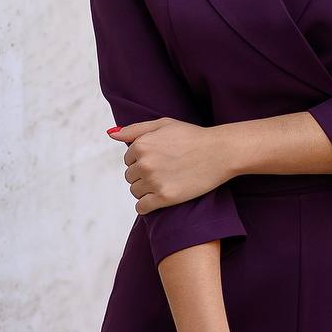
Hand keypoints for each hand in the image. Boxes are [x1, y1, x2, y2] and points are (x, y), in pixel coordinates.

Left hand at [107, 117, 231, 213]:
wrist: (220, 152)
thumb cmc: (193, 136)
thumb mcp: (164, 124)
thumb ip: (135, 129)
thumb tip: (112, 134)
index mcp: (142, 144)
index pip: (128, 160)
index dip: (142, 161)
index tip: (158, 161)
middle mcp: (144, 163)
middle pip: (130, 177)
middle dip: (143, 176)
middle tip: (163, 173)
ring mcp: (154, 181)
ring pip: (135, 192)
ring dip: (146, 190)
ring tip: (163, 184)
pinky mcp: (165, 197)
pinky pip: (142, 207)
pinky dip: (146, 206)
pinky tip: (157, 200)